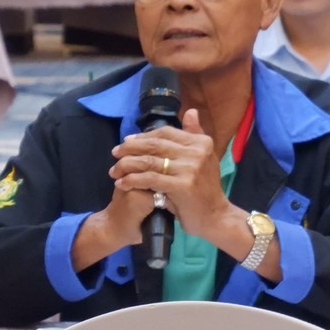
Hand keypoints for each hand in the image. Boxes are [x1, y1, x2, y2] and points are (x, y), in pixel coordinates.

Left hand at [109, 109, 236, 244]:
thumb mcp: (204, 158)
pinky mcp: (182, 185)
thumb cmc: (205, 190)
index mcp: (201, 142)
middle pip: (155, 145)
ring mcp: (190, 168)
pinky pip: (150, 179)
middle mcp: (197, 152)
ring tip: (114, 170)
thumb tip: (191, 111)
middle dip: (130, 148)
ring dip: (127, 165)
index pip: (165, 133)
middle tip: (115, 153)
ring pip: (149, 161)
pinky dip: (133, 180)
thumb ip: (195, 134)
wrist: (215, 217)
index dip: (143, 136)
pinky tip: (122, 183)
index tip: (127, 141)